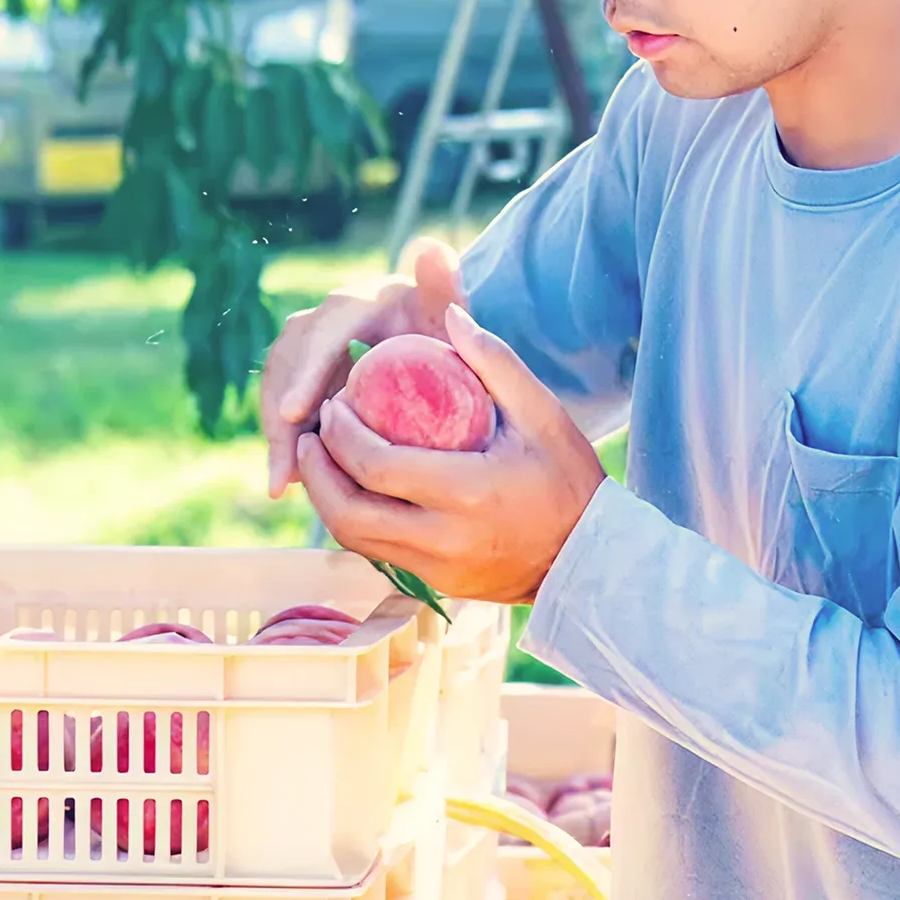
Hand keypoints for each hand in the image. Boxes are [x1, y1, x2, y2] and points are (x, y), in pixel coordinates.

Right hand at [263, 236, 466, 493]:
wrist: (449, 351)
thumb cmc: (455, 338)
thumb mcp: (453, 318)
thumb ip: (447, 286)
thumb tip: (431, 245)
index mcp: (363, 300)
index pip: (323, 331)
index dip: (304, 370)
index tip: (294, 414)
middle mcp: (329, 317)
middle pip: (287, 359)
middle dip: (279, 414)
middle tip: (284, 467)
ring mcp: (316, 346)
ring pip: (279, 384)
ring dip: (279, 432)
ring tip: (285, 482)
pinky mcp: (310, 375)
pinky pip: (287, 404)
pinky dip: (288, 439)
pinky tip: (292, 479)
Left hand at [295, 303, 606, 604]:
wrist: (588, 559)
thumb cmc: (568, 479)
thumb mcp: (542, 415)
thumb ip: (496, 362)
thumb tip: (450, 316)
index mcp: (467, 493)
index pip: (377, 467)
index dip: (341, 436)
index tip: (333, 404)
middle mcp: (444, 539)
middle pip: (349, 514)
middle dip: (317, 472)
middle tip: (310, 435)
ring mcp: (437, 568)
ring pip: (355, 540)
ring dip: (327, 499)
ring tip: (321, 460)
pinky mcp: (435, 584)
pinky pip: (377, 551)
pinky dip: (354, 520)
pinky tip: (353, 488)